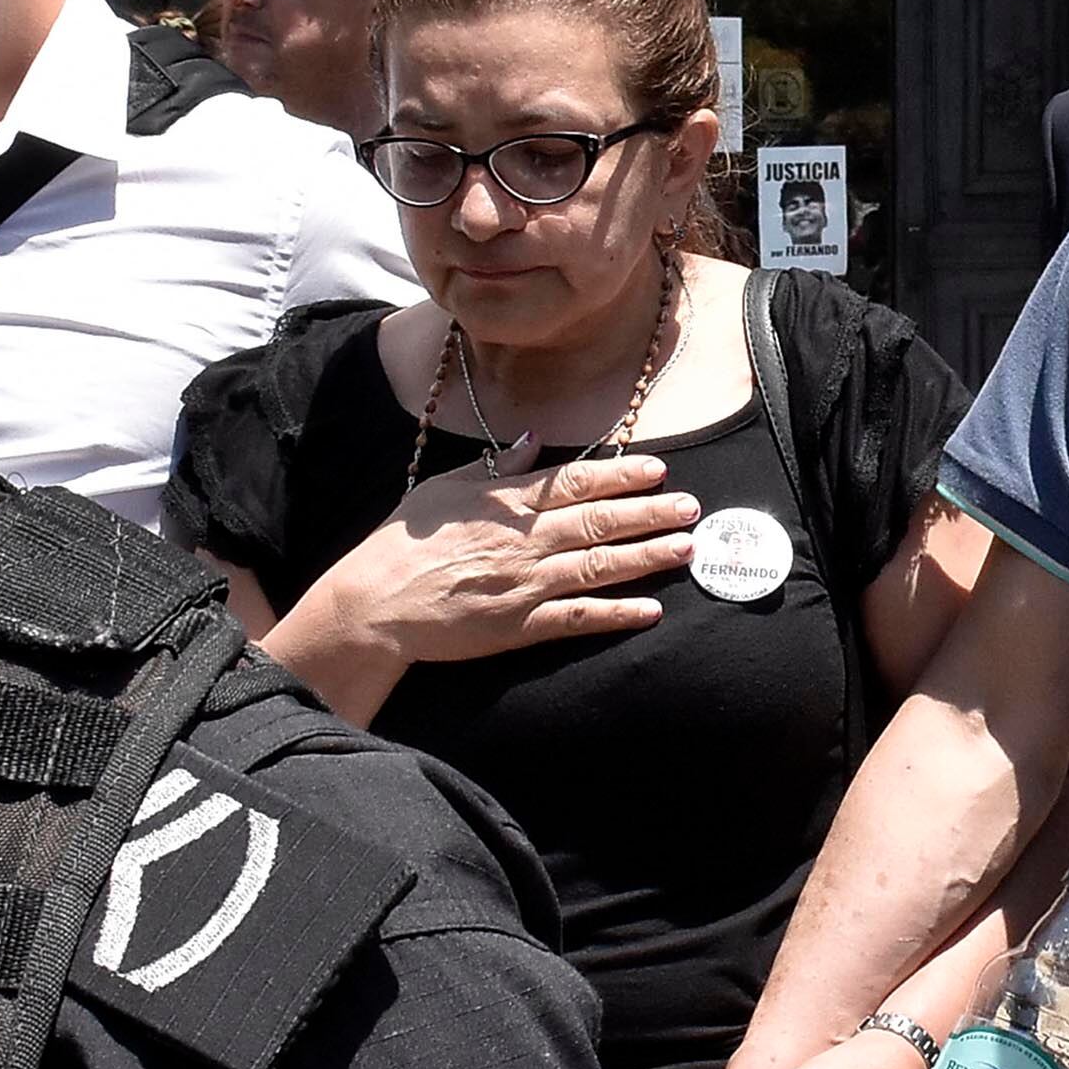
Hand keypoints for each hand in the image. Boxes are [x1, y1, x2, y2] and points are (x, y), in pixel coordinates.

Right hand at [331, 440, 702, 663]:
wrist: (375, 604)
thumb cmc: (403, 543)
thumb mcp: (443, 489)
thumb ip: (493, 468)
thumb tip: (531, 441)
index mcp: (505, 504)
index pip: (576, 482)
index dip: (622, 474)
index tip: (658, 468)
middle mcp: (523, 541)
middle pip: (599, 520)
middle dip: (651, 512)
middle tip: (692, 507)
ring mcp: (525, 585)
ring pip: (600, 566)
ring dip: (647, 556)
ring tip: (685, 548)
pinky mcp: (521, 627)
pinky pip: (579, 618)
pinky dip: (617, 614)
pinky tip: (651, 610)